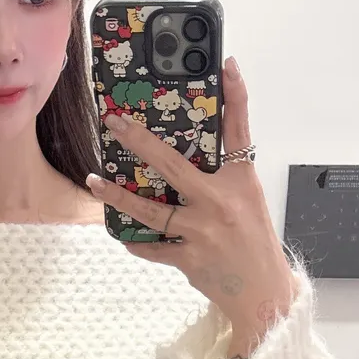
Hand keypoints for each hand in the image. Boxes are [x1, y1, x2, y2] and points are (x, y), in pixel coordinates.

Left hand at [86, 55, 295, 358]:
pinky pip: (152, 246)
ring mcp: (201, 232)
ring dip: (118, 196)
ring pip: (151, 210)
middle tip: (114, 122)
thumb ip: (225, 172)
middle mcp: (220, 203)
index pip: (239, 131)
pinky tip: (120, 232)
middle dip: (139, 141)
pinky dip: (135, 240)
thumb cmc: (255, 241)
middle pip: (173, 165)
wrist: (263, 293)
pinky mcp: (188, 259)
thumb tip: (195, 150)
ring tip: (95, 182)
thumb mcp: (249, 198)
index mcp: (241, 182)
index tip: (227, 65)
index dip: (235, 96)